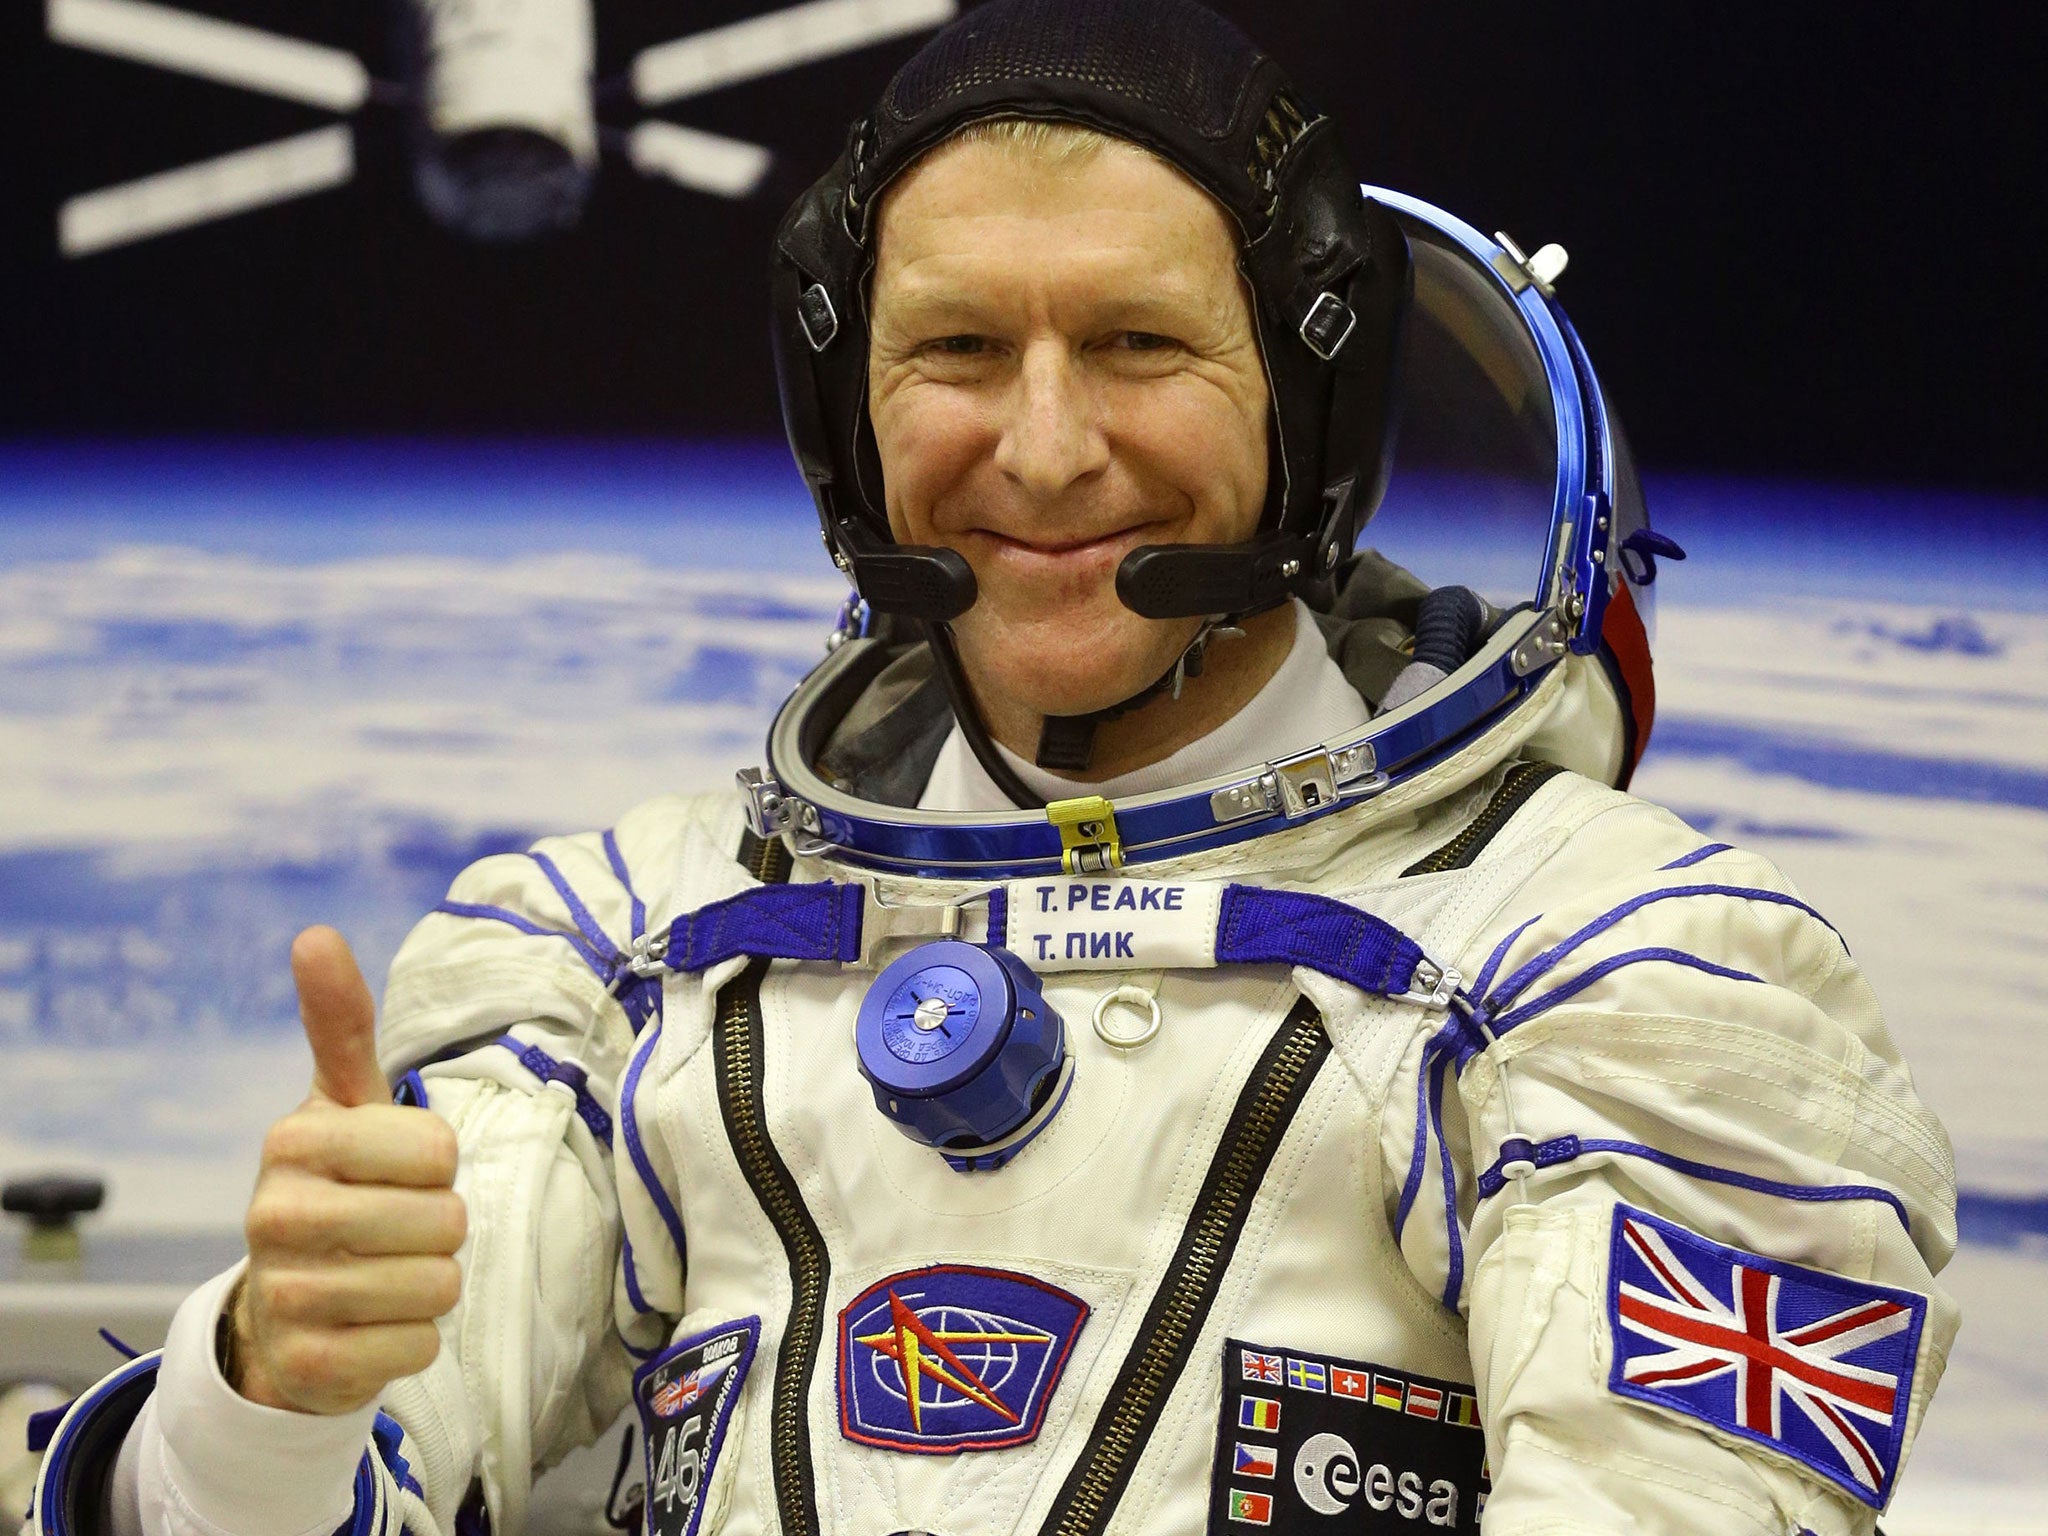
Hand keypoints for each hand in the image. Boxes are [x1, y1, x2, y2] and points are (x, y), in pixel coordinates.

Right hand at [230, 926, 466, 1414]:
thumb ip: (340, 1023)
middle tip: (395, 1227)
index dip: (437, 1163)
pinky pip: (419, 1346)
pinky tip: (370, 1325)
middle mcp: (275, 1214)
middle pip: (444, 1220)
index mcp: (294, 1140)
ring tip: (385, 1273)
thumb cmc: (337, 1185)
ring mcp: (285, 1293)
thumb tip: (314, 934)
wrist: (282, 1310)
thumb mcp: (343, 1103)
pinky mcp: (306, 1365)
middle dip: (440, 1227)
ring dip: (431, 1283)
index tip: (398, 1168)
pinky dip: (413, 1338)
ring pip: (438, 1285)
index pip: (437, 1149)